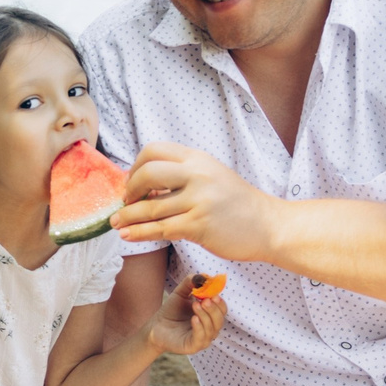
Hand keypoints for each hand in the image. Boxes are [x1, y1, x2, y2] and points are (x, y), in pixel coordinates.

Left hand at [114, 142, 276, 261]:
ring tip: (116, 222)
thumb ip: (183, 174)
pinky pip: (160, 229)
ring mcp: (199, 200)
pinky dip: (139, 233)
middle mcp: (198, 175)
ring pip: (150, 207)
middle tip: (126, 201)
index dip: (135, 166)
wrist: (268, 225)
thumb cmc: (237, 203)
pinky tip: (127, 235)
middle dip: (129, 189)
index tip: (132, 182)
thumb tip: (144, 184)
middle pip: (147, 173)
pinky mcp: (199, 225)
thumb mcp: (212, 176)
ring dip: (127, 216)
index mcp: (198, 158)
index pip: (154, 150)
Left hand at [149, 275, 227, 356]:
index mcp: (210, 317)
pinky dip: (199, 327)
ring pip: (212, 329)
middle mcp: (209, 329)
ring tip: (196, 305)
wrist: (155, 326)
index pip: (222, 310)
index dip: (220, 303)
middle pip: (219, 320)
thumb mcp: (180, 293)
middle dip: (214, 309)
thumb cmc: (171, 311)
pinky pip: (201, 338)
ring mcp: (202, 339)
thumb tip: (202, 275)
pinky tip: (194, 318)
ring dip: (205, 316)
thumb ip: (190, 283)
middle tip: (206, 300)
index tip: (214, 294)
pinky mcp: (193, 347)